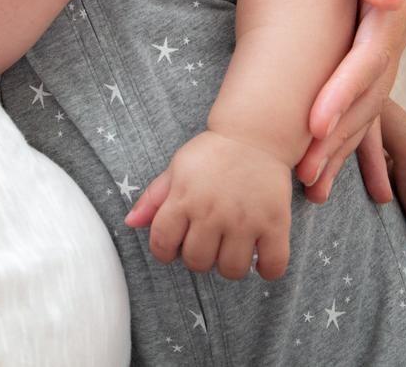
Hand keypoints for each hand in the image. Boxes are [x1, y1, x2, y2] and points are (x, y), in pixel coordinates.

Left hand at [123, 130, 291, 279]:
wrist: (254, 135)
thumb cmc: (212, 154)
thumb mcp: (177, 169)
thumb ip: (153, 198)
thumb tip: (130, 222)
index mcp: (184, 199)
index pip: (162, 244)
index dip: (164, 252)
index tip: (175, 246)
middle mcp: (212, 212)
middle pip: (197, 262)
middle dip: (198, 258)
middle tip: (207, 243)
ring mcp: (244, 220)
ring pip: (231, 270)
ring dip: (229, 266)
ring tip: (231, 249)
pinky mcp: (275, 223)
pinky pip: (272, 266)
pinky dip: (267, 269)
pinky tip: (260, 256)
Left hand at [271, 0, 405, 204]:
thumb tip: (392, 1)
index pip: (377, 42)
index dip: (350, 85)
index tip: (318, 121)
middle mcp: (387, 3)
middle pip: (373, 79)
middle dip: (343, 126)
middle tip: (307, 164)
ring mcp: (371, 21)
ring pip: (367, 92)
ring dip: (344, 141)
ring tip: (310, 181)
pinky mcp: (351, 32)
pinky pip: (358, 89)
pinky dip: (352, 133)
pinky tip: (342, 176)